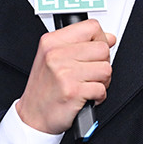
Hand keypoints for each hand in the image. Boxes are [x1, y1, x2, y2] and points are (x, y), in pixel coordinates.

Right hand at [15, 18, 115, 134]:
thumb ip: (80, 44)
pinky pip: (102, 89)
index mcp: (52, 42)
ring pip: (106, 69)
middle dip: (103, 63)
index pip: (91, 27)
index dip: (100, 39)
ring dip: (102, 81)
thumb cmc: (44, 88)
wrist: (32, 116)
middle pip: (102, 48)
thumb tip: (109, 37)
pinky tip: (87, 97)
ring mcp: (64, 73)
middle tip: (91, 72)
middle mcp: (56, 54)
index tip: (95, 50)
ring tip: (88, 85)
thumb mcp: (53, 58)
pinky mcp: (73, 91)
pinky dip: (99, 96)